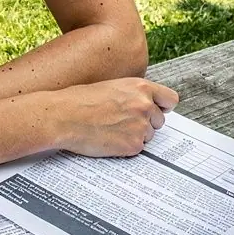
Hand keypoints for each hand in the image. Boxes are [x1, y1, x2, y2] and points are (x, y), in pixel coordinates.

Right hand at [61, 78, 179, 157]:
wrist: (63, 116)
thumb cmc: (78, 100)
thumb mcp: (111, 86)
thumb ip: (132, 94)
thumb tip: (141, 104)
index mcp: (140, 87)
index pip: (170, 99)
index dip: (163, 107)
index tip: (158, 111)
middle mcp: (144, 105)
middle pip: (159, 120)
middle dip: (146, 123)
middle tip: (123, 123)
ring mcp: (140, 126)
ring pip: (148, 136)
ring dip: (135, 135)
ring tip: (112, 130)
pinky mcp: (133, 145)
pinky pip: (137, 149)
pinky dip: (125, 147)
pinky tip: (109, 139)